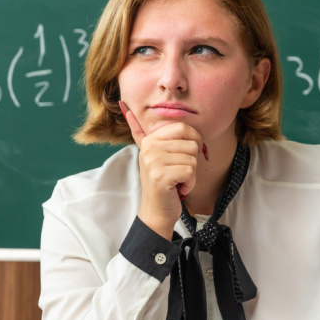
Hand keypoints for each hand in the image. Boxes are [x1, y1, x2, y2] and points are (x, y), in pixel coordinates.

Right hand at [120, 101, 201, 238]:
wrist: (156, 211)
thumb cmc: (164, 183)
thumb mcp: (155, 155)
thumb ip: (141, 132)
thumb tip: (126, 107)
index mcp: (150, 140)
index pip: (182, 127)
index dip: (193, 142)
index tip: (184, 156)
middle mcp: (149, 148)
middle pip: (191, 143)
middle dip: (192, 161)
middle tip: (178, 172)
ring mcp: (153, 162)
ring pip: (193, 158)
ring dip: (191, 175)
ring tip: (176, 180)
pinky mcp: (161, 176)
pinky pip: (190, 171)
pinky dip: (189, 183)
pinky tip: (178, 188)